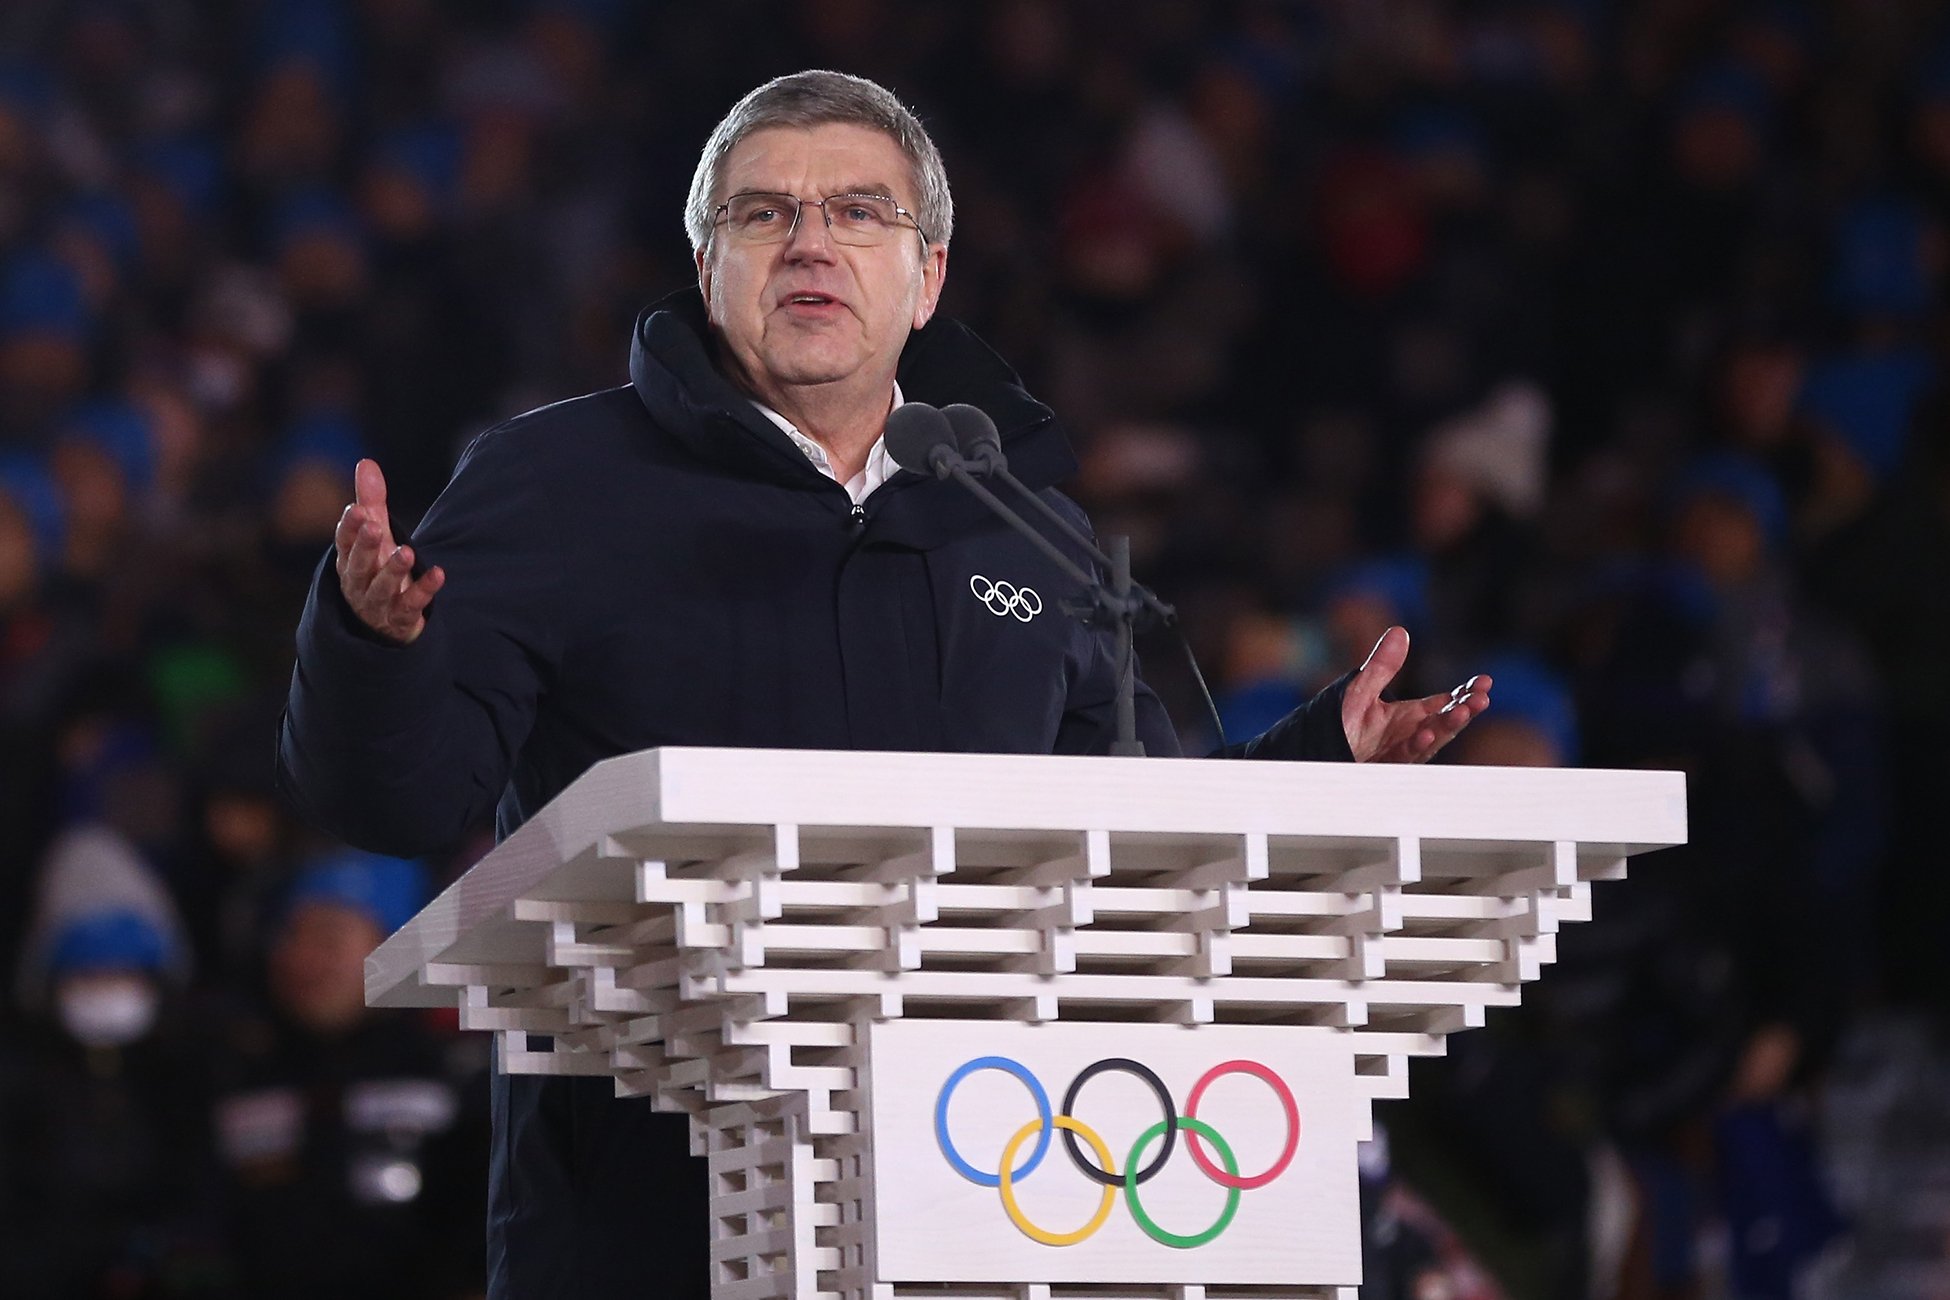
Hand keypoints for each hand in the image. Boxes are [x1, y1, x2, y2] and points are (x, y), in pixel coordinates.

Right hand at [333, 459, 444, 644]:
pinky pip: (411, 605)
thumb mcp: (374, 535)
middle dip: (365, 546)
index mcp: (348, 560)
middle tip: (374, 526)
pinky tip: (439, 574)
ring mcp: (378, 604)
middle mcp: (358, 583)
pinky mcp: (400, 619)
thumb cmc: (376, 568)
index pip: (343, 543)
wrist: (382, 623)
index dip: (349, 528)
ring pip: (381, 588)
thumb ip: (371, 501)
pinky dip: (424, 590)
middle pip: (358, 565)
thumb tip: (366, 462)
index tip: (357, 509)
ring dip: (393, 570)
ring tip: (407, 552)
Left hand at [1341, 626, 1489, 762]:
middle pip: (1444, 722)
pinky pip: (1403, 757)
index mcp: (1408, 716)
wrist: (1314, 753)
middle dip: (1464, 711)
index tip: (1484, 683)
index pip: (1444, 703)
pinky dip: (1416, 746)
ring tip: (1461, 712)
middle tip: (1481, 699)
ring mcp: (1398, 752)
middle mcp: (1409, 734)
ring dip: (1446, 728)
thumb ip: (1382, 666)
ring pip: (1430, 741)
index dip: (1465, 694)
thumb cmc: (1338, 725)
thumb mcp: (1360, 690)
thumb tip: (1400, 631)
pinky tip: (1425, 734)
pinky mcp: (1384, 767)